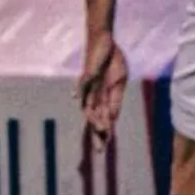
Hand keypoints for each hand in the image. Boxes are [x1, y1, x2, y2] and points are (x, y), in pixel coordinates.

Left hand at [76, 29, 129, 144]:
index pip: (103, 119)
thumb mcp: (119, 83)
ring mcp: (89, 85)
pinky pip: (82, 82)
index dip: (104, 133)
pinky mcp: (87, 73)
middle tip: (100, 151)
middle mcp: (94, 95)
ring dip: (94, 117)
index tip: (106, 147)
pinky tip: (76, 98)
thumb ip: (115, 100)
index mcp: (104, 98)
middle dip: (97, 133)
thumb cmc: (113, 63)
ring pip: (89, 105)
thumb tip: (112, 118)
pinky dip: (79, 89)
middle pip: (94, 117)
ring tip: (101, 129)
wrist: (105, 43)